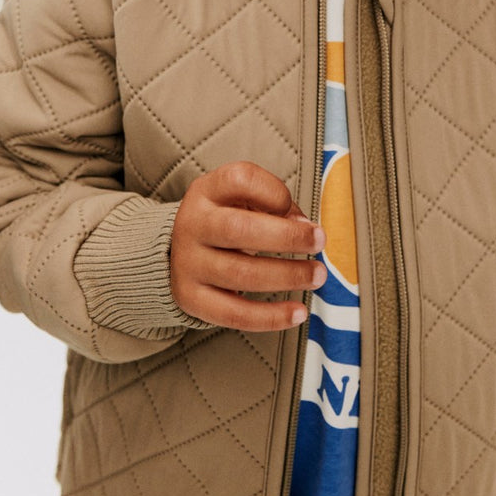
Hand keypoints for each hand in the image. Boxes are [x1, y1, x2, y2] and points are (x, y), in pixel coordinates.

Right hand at [170, 161, 325, 330]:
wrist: (176, 250)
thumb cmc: (225, 219)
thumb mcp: (239, 197)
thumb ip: (273, 203)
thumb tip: (305, 228)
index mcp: (206, 191)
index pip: (240, 179)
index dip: (275, 192)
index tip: (296, 209)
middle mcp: (192, 224)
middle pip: (238, 229)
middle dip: (287, 237)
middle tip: (319, 241)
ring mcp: (188, 263)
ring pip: (241, 274)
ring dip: (287, 276)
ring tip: (317, 275)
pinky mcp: (191, 299)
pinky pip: (234, 313)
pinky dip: (270, 316)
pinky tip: (298, 313)